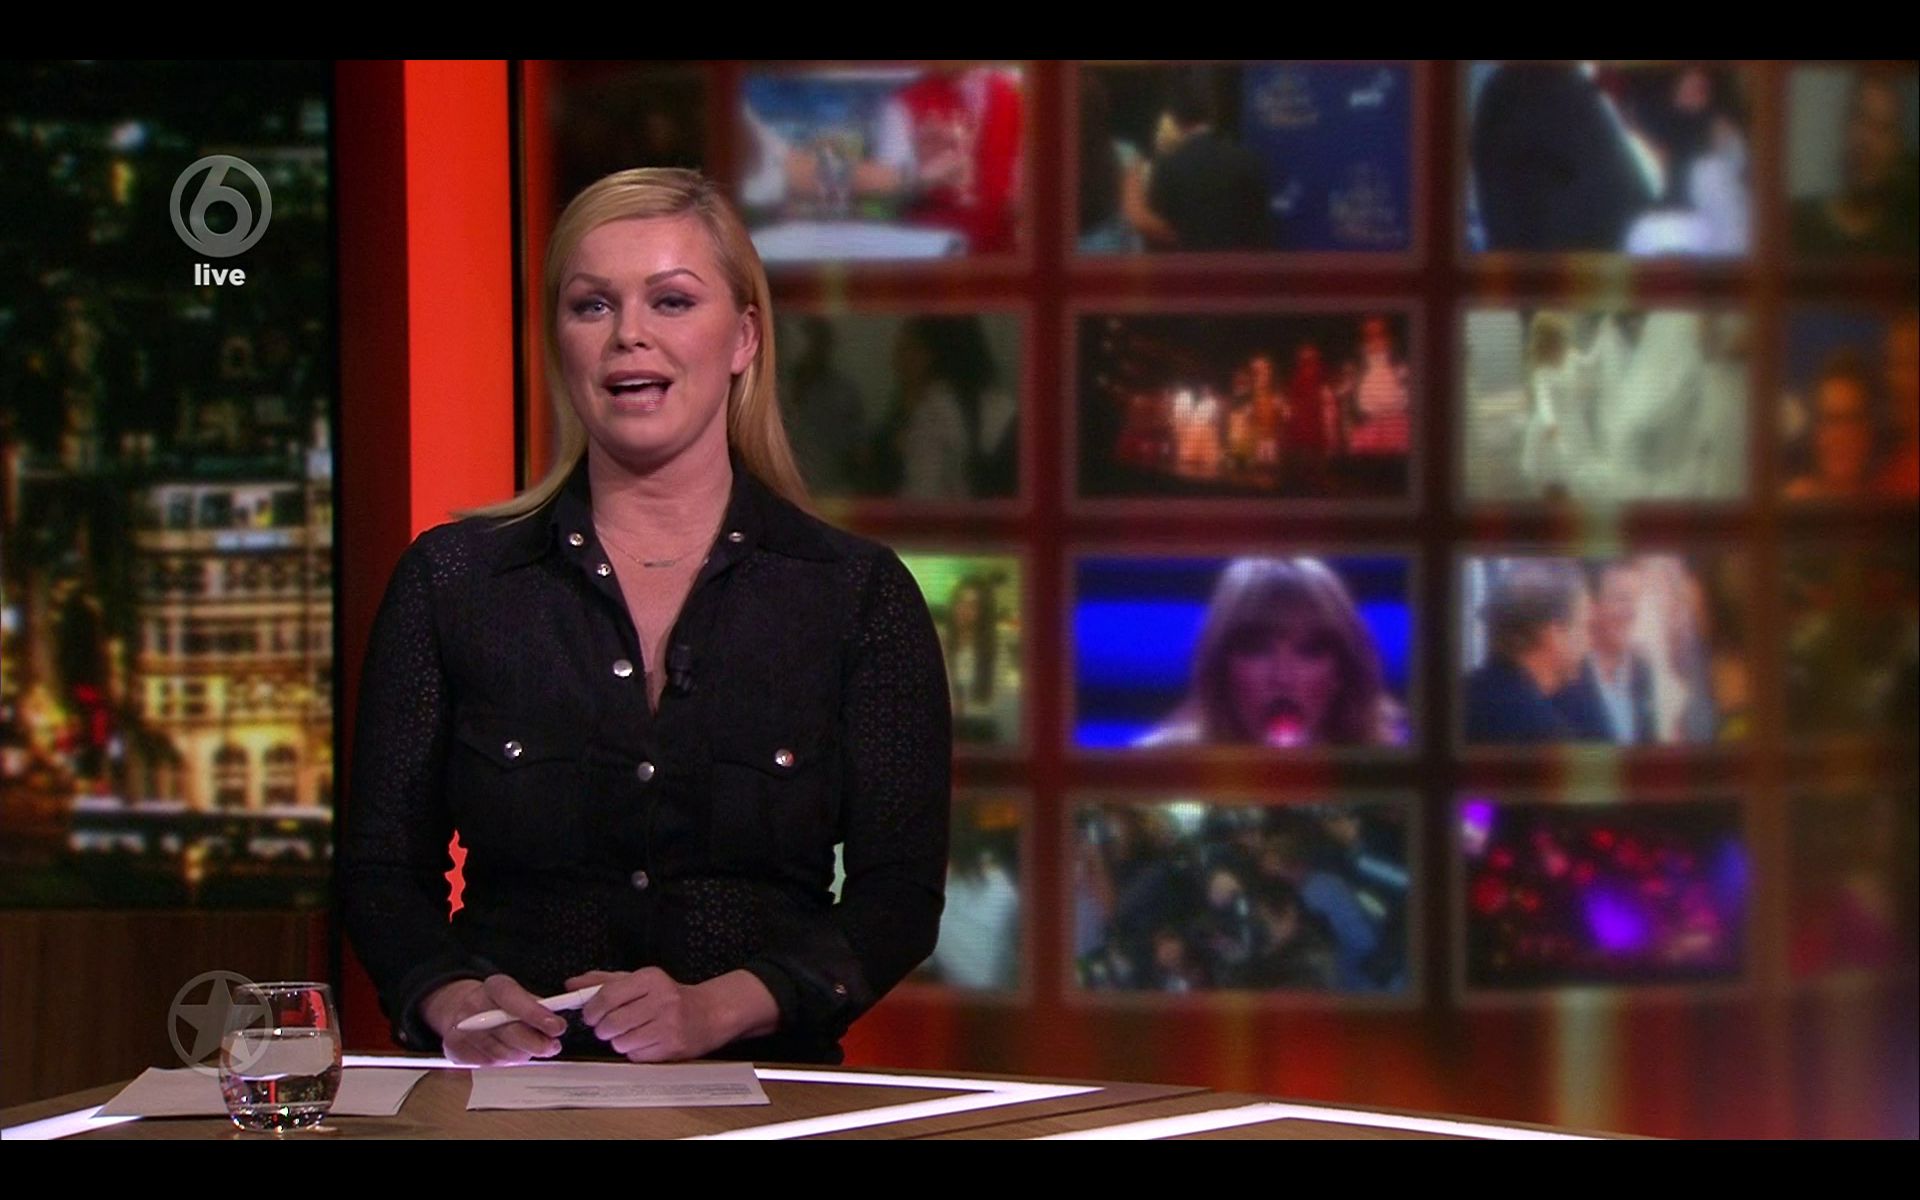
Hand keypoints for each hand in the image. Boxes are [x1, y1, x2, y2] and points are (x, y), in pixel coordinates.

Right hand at [421, 974, 566, 1066]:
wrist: (459, 1010)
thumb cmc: (497, 1004)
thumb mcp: (517, 995)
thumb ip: (537, 1008)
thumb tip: (555, 1025)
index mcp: (494, 987)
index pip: (514, 999)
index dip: (536, 1014)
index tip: (557, 1027)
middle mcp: (475, 1006)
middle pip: (509, 1031)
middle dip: (536, 1043)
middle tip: (552, 1046)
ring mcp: (462, 1029)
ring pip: (501, 1052)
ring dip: (521, 1054)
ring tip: (528, 1049)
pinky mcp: (455, 1050)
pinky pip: (489, 1063)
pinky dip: (504, 1061)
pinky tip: (508, 1052)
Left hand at [568, 967, 743, 1062]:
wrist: (709, 1013)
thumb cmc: (669, 996)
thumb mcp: (639, 981)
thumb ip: (604, 981)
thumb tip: (571, 984)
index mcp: (650, 979)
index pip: (607, 996)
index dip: (591, 1010)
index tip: (589, 1015)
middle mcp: (661, 1000)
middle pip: (611, 1023)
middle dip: (603, 1029)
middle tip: (610, 1026)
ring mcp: (668, 1025)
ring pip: (620, 1043)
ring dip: (619, 1042)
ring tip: (632, 1033)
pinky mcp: (672, 1048)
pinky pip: (635, 1056)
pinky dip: (635, 1052)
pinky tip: (646, 1041)